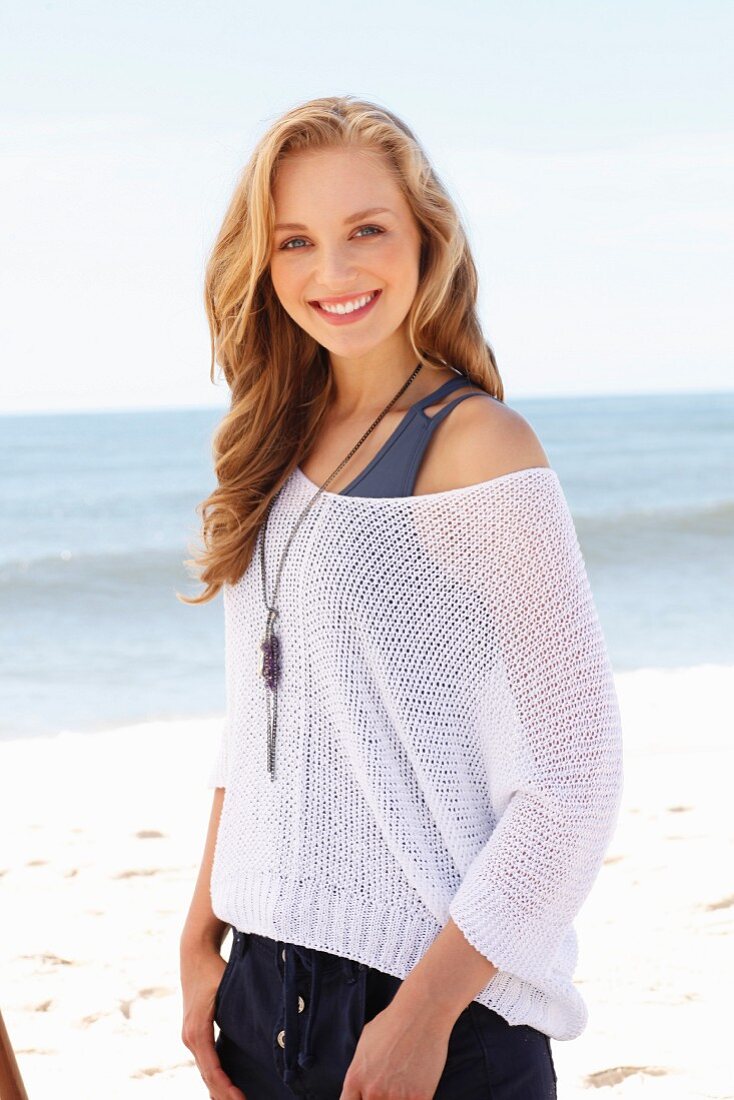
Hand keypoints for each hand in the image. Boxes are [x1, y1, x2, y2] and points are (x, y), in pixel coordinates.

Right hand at [180, 940, 246, 1099]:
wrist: (195, 952)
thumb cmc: (214, 969)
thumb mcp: (228, 988)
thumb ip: (242, 1008)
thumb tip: (268, 1027)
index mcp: (197, 1031)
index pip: (212, 1069)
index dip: (226, 1088)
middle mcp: (190, 1037)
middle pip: (208, 1076)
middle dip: (224, 1095)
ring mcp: (189, 1035)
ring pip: (205, 1072)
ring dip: (219, 1089)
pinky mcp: (194, 1032)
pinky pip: (205, 1062)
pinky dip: (215, 1077)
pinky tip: (226, 1088)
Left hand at [339, 1000, 450, 1098]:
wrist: (421, 1013)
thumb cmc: (393, 1021)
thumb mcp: (365, 1042)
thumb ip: (361, 1067)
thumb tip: (363, 1080)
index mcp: (355, 1078)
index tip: (367, 1095)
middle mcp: (372, 1092)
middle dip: (380, 1098)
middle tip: (389, 1086)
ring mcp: (395, 1098)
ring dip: (397, 1099)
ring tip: (404, 1083)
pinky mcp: (419, 1098)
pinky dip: (416, 1098)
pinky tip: (418, 1087)